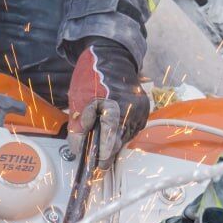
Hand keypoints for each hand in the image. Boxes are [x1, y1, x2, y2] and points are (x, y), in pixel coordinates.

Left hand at [67, 38, 148, 168]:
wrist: (111, 56)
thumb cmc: (92, 76)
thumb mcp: (77, 101)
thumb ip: (78, 128)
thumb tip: (79, 150)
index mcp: (113, 108)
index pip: (110, 143)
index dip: (103, 158)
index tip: (98, 166)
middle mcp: (131, 110)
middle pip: (119, 141)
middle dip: (107, 149)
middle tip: (97, 154)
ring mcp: (140, 109)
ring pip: (127, 135)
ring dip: (115, 138)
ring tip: (103, 131)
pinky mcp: (145, 108)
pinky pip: (133, 127)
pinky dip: (123, 129)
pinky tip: (114, 122)